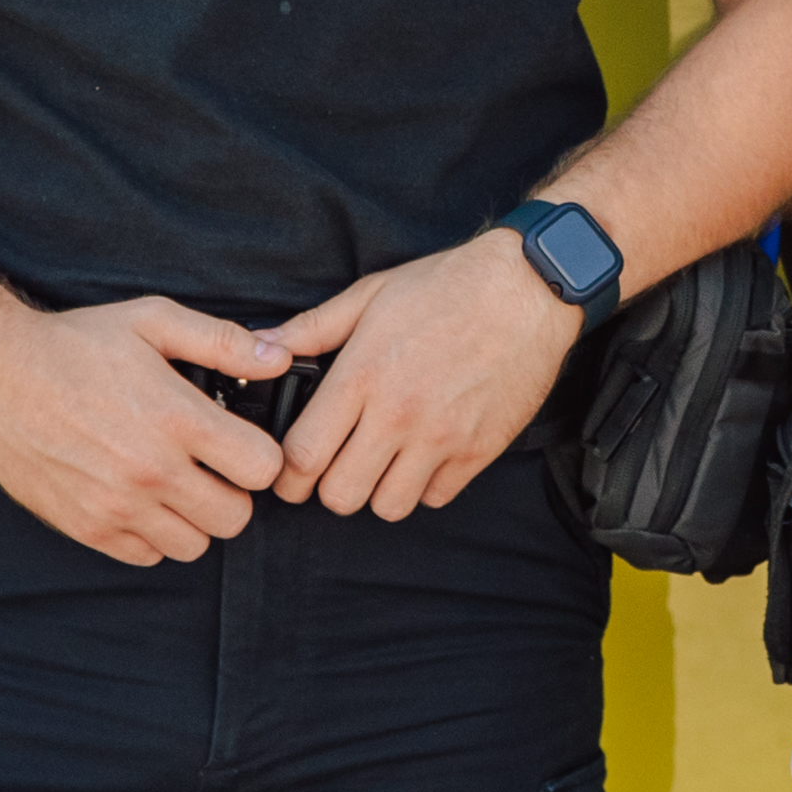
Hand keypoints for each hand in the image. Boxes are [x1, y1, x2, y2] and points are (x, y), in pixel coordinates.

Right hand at [0, 295, 297, 566]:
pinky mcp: (87, 527)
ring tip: (177, 482)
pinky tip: (142, 497)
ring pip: (194, 545)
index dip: (261, 455)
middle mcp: (151, 471)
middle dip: (234, 491)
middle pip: (236, 517)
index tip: (243, 442)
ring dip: (195, 517)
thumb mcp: (153, 320)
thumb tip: (281, 358)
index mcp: (176, 419)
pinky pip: (147, 555)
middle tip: (212, 465)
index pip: (262, 469)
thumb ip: (222, 341)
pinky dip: (153, 534)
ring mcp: (117, 506)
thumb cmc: (77, 344)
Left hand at [267, 231, 585, 517]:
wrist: (529, 287)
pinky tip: (424, 454)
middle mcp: (399, 414)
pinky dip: (425, 485)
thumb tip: (261, 350)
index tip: (291, 472)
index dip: (286, 475)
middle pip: (340, 496)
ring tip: (382, 461)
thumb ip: (311, 328)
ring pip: (388, 506)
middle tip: (337, 467)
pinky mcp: (479, 449)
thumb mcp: (370, 294)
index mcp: (363, 375)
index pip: (302, 457)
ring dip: (378, 490)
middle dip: (329, 487)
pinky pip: (436, 497)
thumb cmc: (447, 285)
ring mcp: (442, 436)